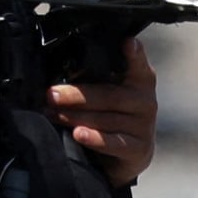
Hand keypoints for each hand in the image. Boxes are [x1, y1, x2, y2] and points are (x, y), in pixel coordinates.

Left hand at [51, 36, 159, 188]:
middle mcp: (146, 101)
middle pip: (110, 95)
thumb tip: (59, 70)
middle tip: (51, 95)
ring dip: (75, 117)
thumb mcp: (108, 92)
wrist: (126, 155)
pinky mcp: (139, 149)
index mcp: (140, 80)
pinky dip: (95, 139)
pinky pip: (114, 142)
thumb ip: (96, 79)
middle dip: (77, 95)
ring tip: (52, 114)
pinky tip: (79, 134)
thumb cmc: (111, 115)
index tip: (127, 42)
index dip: (134, 54)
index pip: (138, 64)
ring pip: (106, 119)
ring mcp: (144, 126)